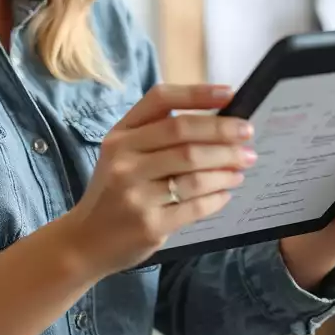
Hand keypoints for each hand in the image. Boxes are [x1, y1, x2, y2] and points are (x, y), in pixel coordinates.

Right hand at [60, 84, 254, 275]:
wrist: (86, 240)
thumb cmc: (114, 190)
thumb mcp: (122, 154)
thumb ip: (156, 135)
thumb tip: (217, 121)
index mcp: (120, 135)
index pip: (161, 100)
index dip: (197, 93)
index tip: (230, 93)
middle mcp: (124, 159)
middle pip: (184, 135)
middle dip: (223, 133)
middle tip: (248, 136)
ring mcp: (135, 192)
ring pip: (194, 171)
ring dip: (226, 167)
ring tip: (243, 165)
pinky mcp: (150, 223)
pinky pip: (195, 204)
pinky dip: (218, 196)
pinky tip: (227, 192)